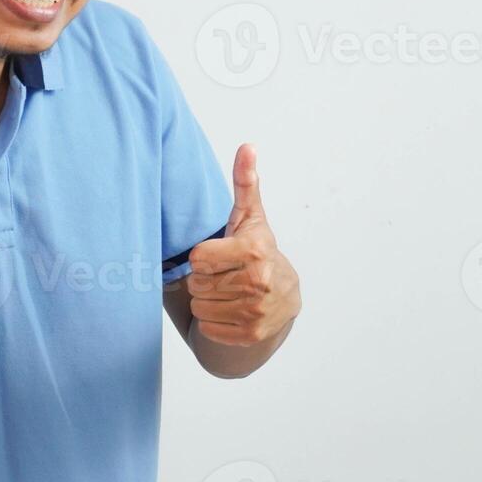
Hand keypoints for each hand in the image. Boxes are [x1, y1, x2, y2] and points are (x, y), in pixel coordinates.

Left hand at [185, 144, 300, 346]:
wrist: (284, 297)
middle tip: (227, 275)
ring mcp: (256, 312)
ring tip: (230, 292)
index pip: (198, 258)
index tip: (223, 256)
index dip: (205, 257)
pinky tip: (233, 311)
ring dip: (209, 301)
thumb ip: (245, 182)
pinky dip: (215, 323)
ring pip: (200, 307)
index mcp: (255, 251)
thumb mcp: (250, 217)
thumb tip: (247, 146)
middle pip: (197, 284)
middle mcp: (259, 283)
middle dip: (207, 279)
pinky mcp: (251, 335)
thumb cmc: (257, 251)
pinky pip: (209, 329)